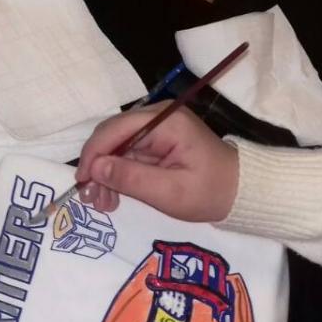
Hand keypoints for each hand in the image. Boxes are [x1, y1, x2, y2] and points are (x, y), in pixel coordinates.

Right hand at [74, 103, 238, 220]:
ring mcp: (156, 129)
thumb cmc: (210, 192)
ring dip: (104, 174)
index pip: (116, 129)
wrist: (239, 192)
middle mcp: (158, 117)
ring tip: (103, 204)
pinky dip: (117, 175)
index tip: (82, 182)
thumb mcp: (170, 192)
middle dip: (97, 167)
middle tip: (91, 199)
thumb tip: (95, 168)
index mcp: (166, 122)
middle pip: (112, 136)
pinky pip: (126, 155)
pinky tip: (113, 196)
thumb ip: (132, 178)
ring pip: (115, 147)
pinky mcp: (156, 142)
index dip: (93, 154)